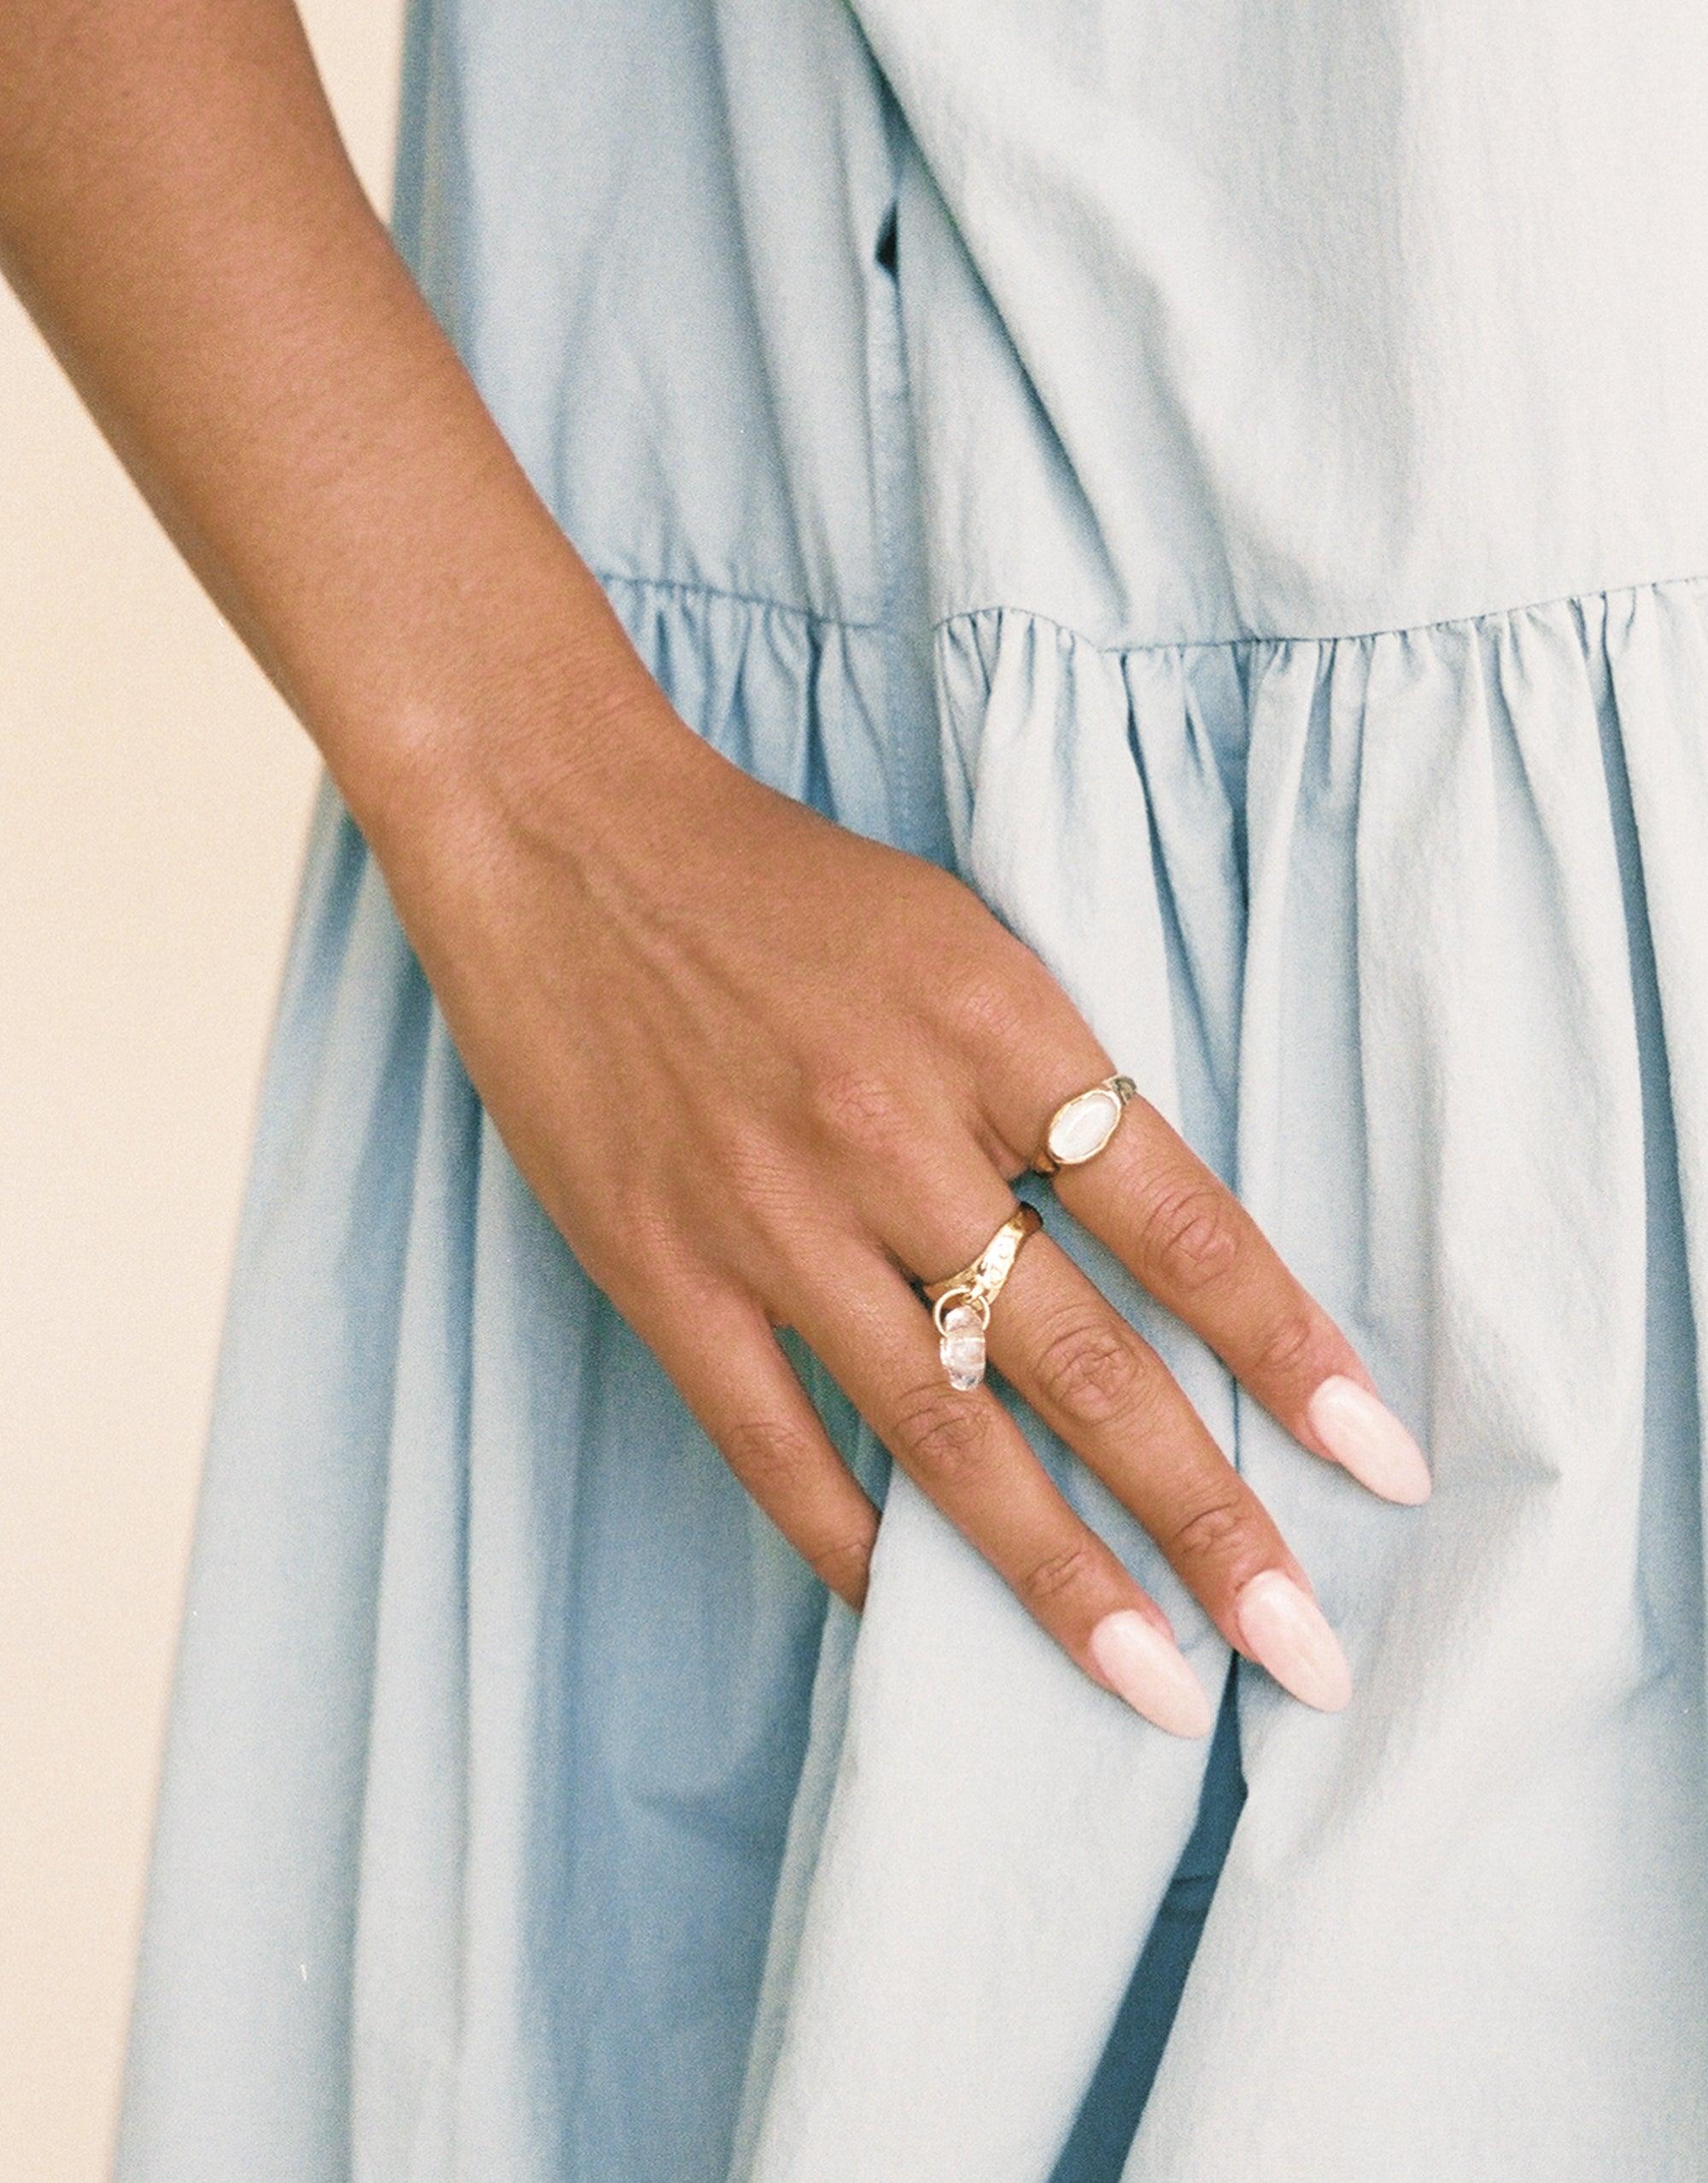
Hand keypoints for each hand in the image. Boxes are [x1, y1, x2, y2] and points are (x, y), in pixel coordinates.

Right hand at [373, 671, 1430, 1738]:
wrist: (561, 837)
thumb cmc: (778, 882)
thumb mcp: (961, 939)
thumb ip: (1053, 1081)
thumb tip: (1153, 1249)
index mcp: (994, 1025)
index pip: (1178, 1219)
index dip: (1287, 1350)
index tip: (1376, 1460)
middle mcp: (892, 1131)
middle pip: (1082, 1359)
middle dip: (1205, 1517)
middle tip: (1302, 1649)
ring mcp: (768, 1215)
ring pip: (942, 1432)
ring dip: (1059, 1572)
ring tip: (1153, 1684)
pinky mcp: (659, 1270)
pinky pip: (777, 1446)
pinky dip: (857, 1543)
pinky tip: (923, 1617)